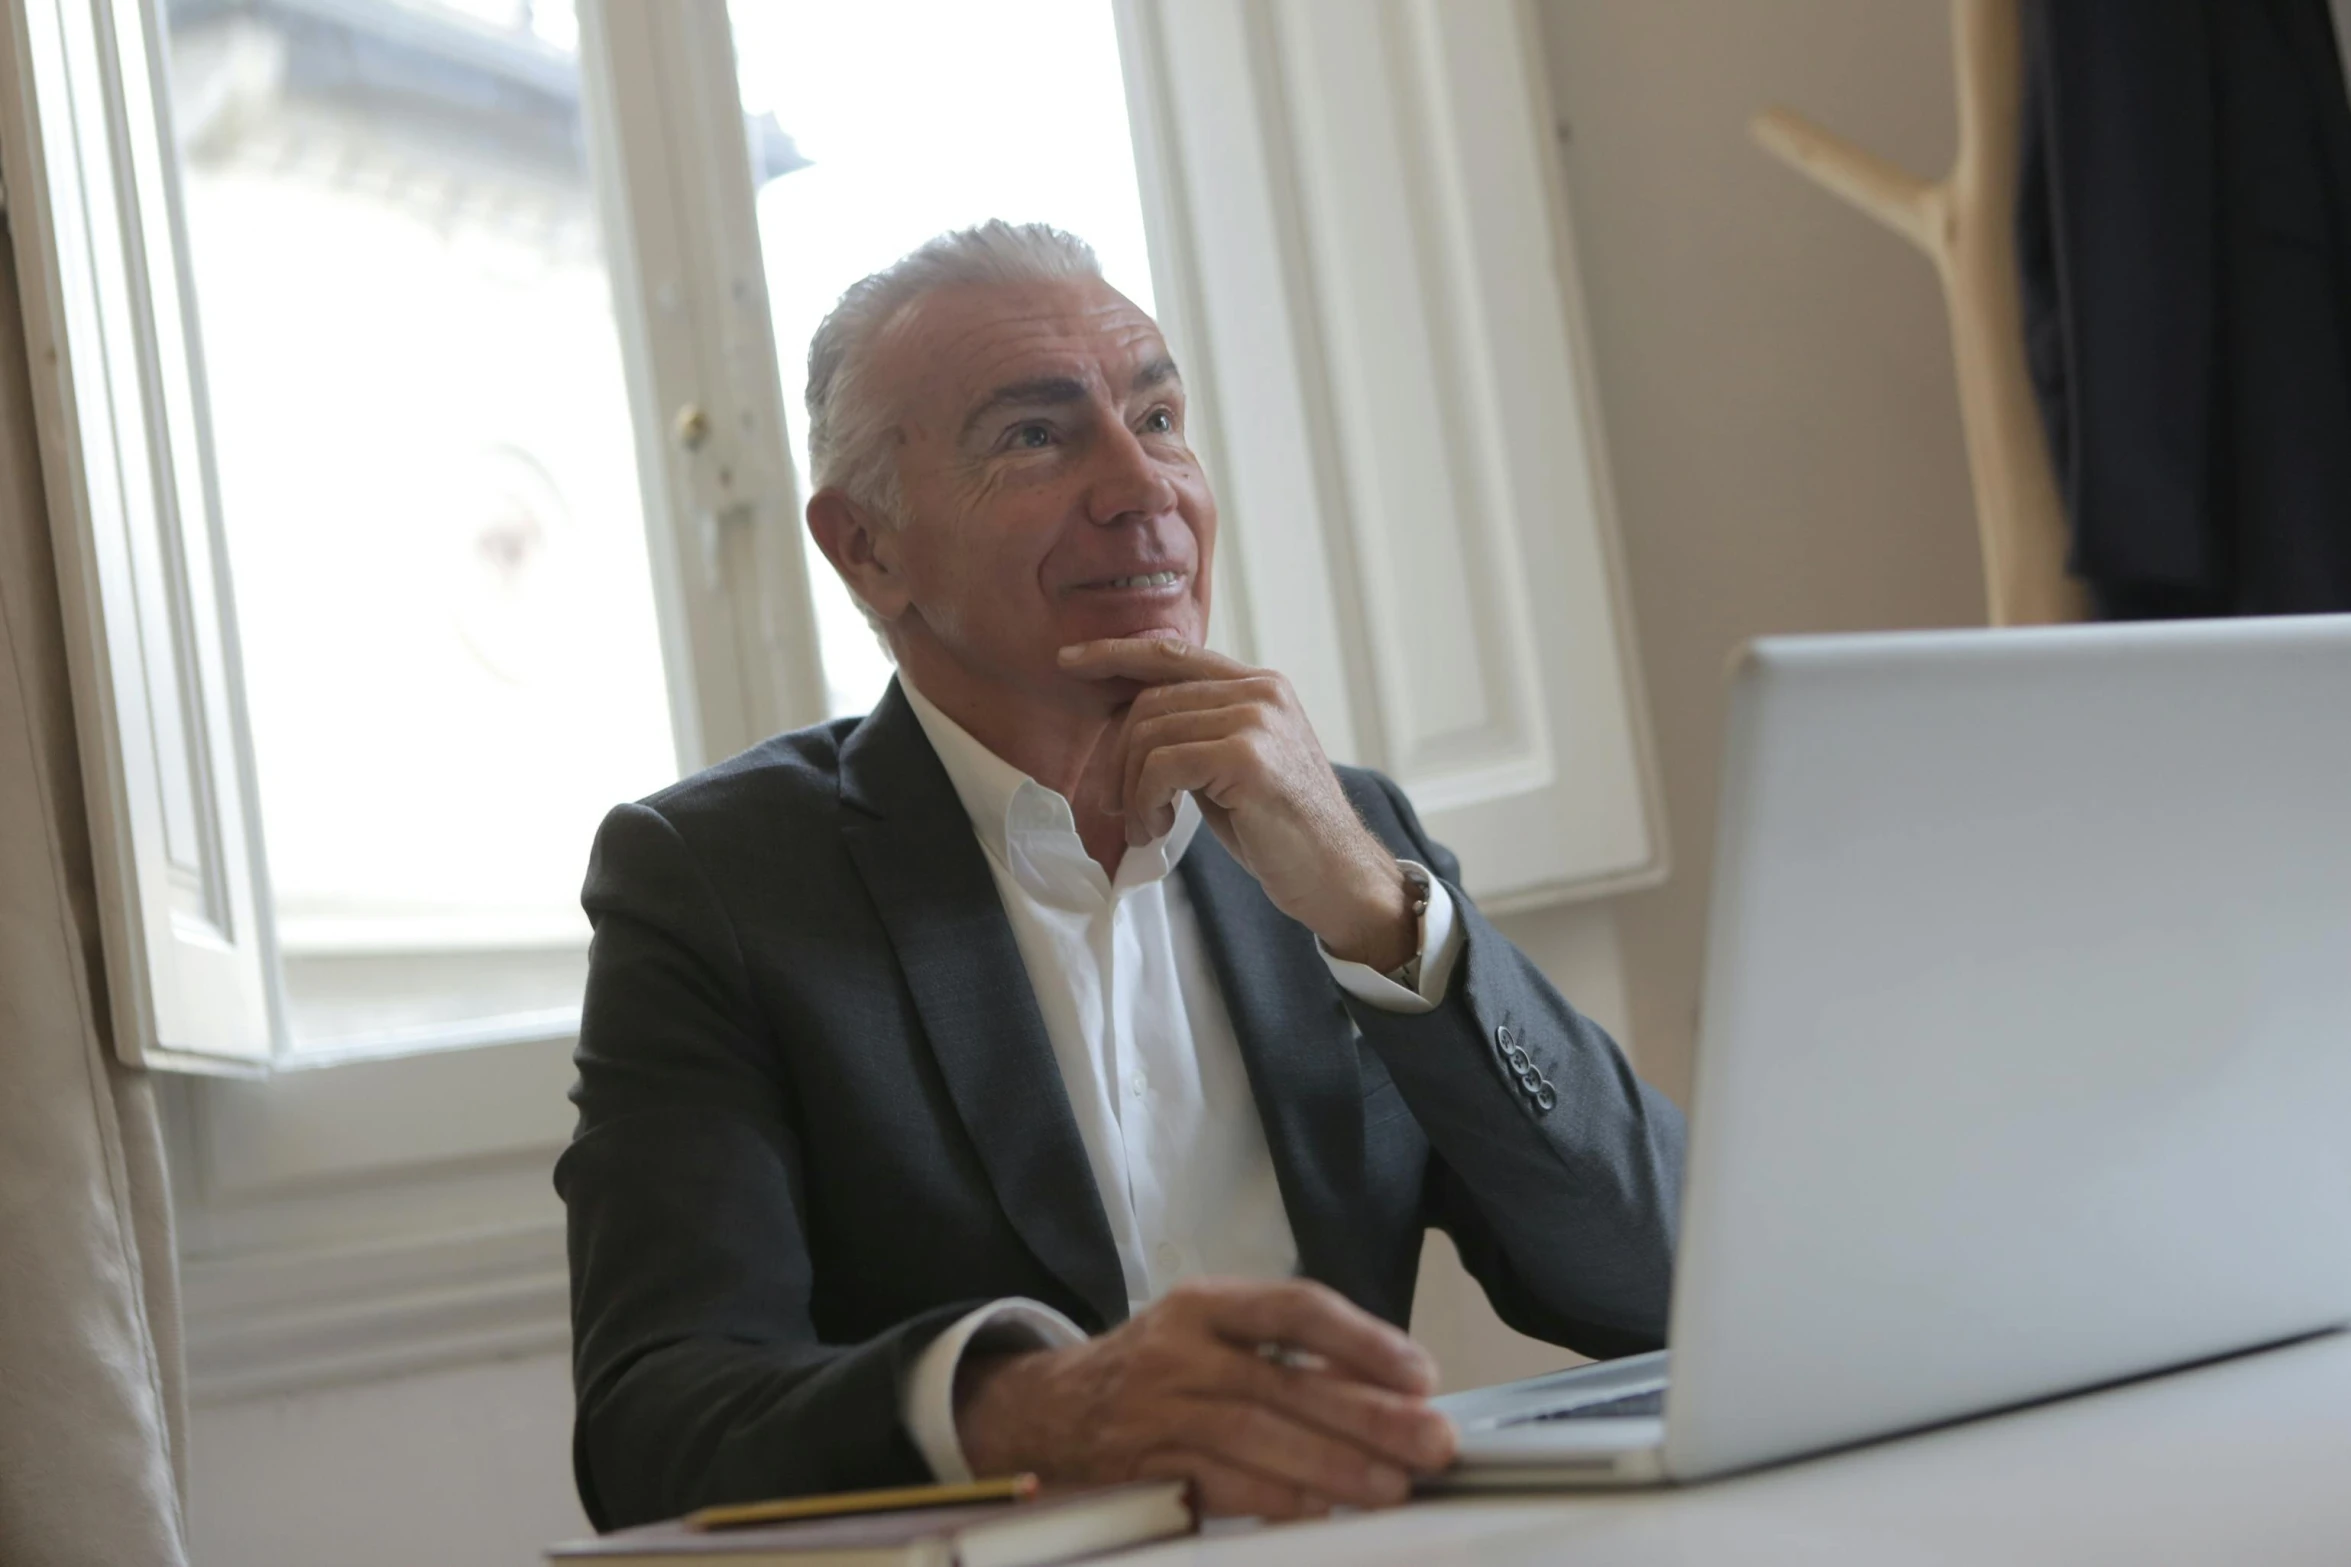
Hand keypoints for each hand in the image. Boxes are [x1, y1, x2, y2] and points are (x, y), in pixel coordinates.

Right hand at [954, 1277, 1457, 1518]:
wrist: (1046, 1410)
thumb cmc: (1155, 1370)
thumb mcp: (1207, 1332)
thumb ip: (1284, 1351)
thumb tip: (1392, 1393)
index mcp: (1204, 1304)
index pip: (1295, 1308)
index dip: (1364, 1341)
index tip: (1420, 1374)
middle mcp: (1177, 1350)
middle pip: (1284, 1382)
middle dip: (1368, 1415)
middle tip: (1431, 1442)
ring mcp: (1154, 1412)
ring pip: (1254, 1436)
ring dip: (1331, 1466)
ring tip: (1392, 1486)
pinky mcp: (1140, 1471)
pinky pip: (1216, 1485)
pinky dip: (1273, 1500)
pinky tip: (1321, 1511)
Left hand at [1058, 639, 1417, 970]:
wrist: (1335, 875)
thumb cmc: (1280, 830)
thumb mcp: (1231, 768)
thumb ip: (1193, 734)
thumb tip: (1123, 730)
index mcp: (1259, 685)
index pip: (1173, 653)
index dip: (1115, 654)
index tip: (1068, 661)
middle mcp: (1260, 691)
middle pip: (1150, 701)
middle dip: (1119, 757)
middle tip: (1122, 808)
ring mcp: (1256, 719)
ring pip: (1149, 734)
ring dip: (1132, 790)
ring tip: (1147, 827)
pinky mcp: (1247, 756)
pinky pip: (1160, 766)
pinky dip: (1145, 802)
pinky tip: (1158, 829)